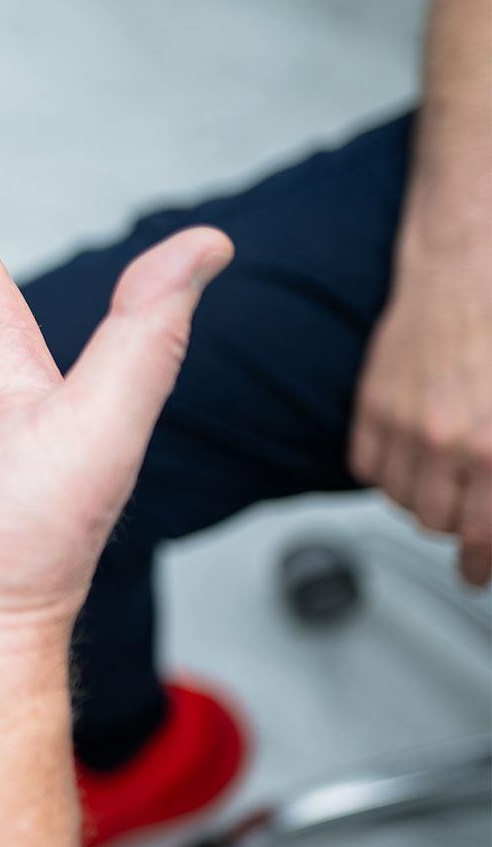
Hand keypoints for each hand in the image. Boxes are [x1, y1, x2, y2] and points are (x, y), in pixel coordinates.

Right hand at [349, 240, 491, 585]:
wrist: (469, 269)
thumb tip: (491, 511)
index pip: (484, 533)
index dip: (482, 564)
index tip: (476, 577)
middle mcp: (448, 442)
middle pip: (439, 522)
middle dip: (457, 520)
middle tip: (468, 505)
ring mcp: (403, 425)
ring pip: (400, 500)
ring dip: (420, 496)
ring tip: (440, 475)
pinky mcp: (372, 406)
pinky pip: (367, 468)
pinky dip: (386, 469)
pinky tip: (410, 451)